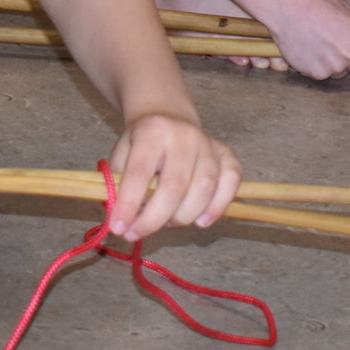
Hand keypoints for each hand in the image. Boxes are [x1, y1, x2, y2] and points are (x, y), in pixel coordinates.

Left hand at [107, 113, 241, 240]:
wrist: (167, 116)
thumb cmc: (140, 143)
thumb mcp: (121, 156)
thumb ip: (119, 186)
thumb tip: (121, 222)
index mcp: (153, 131)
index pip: (140, 173)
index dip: (129, 204)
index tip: (118, 228)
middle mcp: (185, 135)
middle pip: (174, 187)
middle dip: (154, 220)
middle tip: (137, 233)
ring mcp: (209, 144)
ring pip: (203, 190)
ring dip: (182, 218)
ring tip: (165, 224)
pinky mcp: (227, 154)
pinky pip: (231, 183)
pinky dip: (218, 207)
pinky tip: (201, 221)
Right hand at [261, 0, 349, 79]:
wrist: (289, 9)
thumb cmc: (317, 5)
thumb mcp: (347, 12)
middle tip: (336, 50)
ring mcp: (335, 67)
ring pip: (339, 74)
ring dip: (332, 65)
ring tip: (319, 46)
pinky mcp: (317, 74)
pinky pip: (322, 75)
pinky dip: (316, 66)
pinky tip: (309, 50)